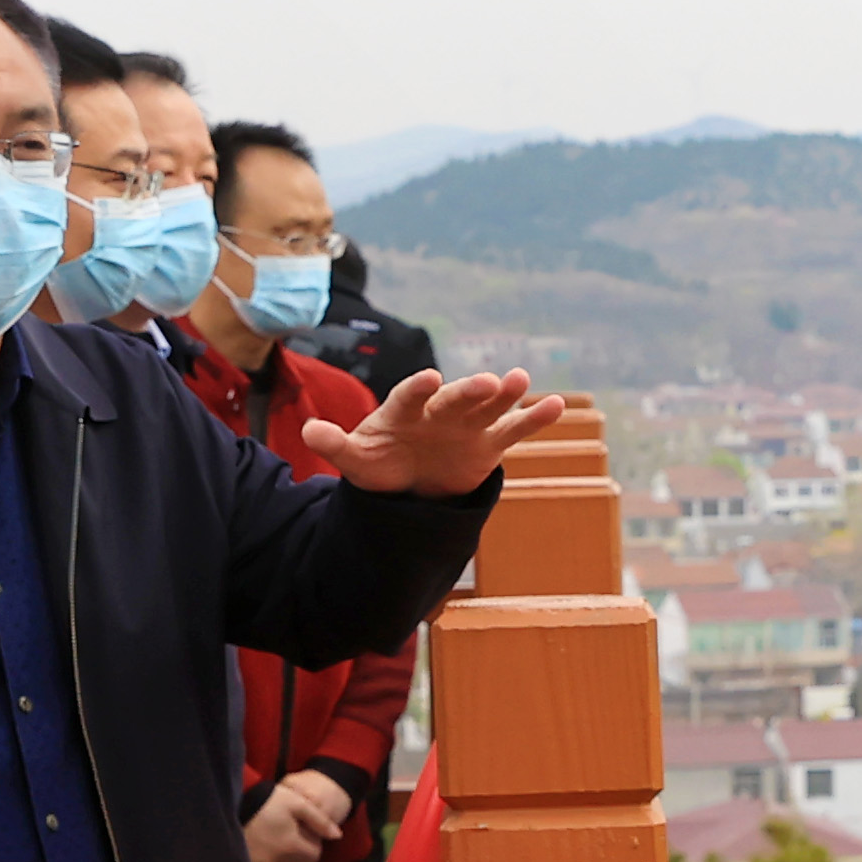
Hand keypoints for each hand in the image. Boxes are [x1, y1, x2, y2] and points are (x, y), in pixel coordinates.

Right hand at [243, 768, 354, 861]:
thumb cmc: (267, 801)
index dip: (314, 838)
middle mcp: (280, 860)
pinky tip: (269, 839)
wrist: (232, 805)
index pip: (316, 853)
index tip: (303, 824)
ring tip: (280, 832)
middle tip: (293, 828)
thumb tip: (337, 836)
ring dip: (290, 852)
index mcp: (293, 846)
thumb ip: (320, 820)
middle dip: (303, 848)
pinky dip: (275, 855)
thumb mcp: (297, 803)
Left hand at [306, 367, 564, 501]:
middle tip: (489, 382)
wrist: (410, 485)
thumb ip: (336, 444)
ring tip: (522, 380)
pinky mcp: (489, 443)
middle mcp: (439, 411)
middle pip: (455, 398)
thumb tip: (307, 430)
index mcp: (404, 410)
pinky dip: (533, 418)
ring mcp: (467, 424)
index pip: (409, 396)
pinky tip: (555, 405)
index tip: (428, 377)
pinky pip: (513, 429)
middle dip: (470, 391)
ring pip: (489, 406)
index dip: (418, 388)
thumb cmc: (380, 463)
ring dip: (506, 394)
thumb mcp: (355, 459)